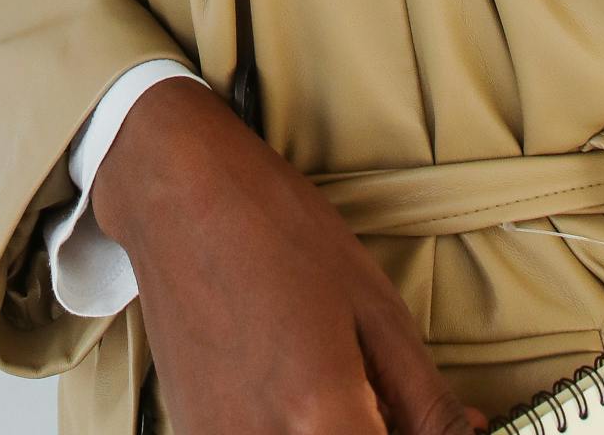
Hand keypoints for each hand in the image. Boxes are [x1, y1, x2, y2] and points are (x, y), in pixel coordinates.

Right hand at [91, 78, 486, 433]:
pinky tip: (295, 393)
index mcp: (322, 418)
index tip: (418, 421)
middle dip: (376, 430)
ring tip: (340, 390)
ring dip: (335, 429)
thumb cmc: (275, 229)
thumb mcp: (374, 307)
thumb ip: (426, 398)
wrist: (177, 191)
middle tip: (381, 402)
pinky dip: (292, 428)